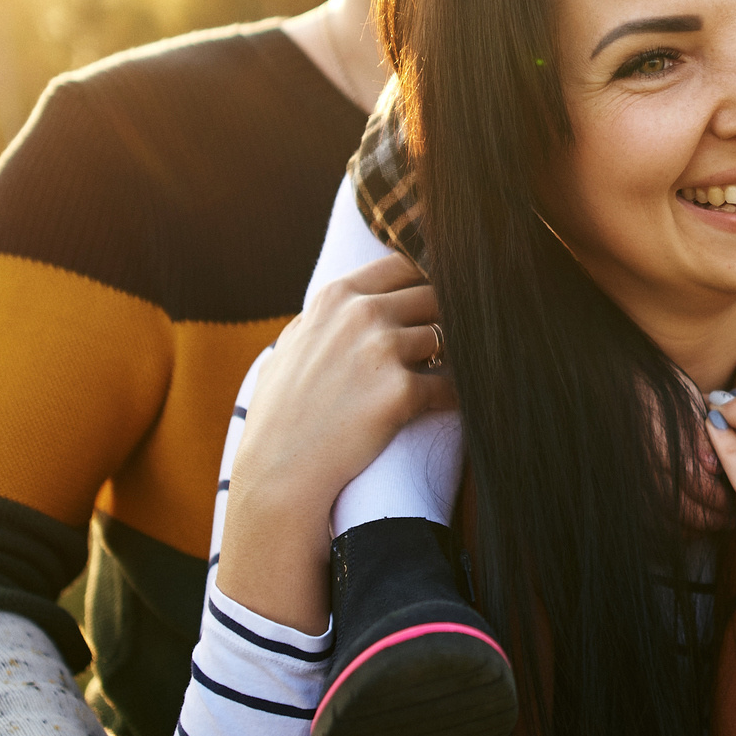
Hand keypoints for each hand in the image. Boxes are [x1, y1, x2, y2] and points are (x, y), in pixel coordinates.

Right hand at [219, 251, 455, 630]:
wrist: (280, 472)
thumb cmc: (283, 414)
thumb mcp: (293, 345)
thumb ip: (327, 317)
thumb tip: (358, 299)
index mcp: (336, 297)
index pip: (402, 264)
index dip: (426, 279)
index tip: (435, 300)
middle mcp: (361, 315)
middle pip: (433, 296)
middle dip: (445, 317)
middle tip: (453, 341)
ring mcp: (382, 351)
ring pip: (446, 337)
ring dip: (452, 356)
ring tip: (449, 374)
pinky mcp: (402, 392)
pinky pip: (450, 385)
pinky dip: (455, 396)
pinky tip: (449, 405)